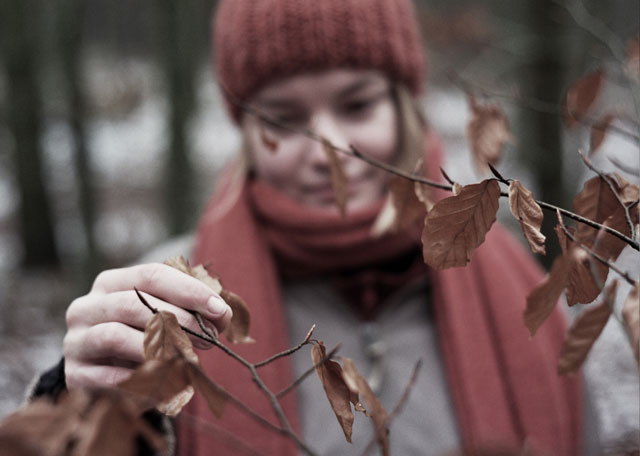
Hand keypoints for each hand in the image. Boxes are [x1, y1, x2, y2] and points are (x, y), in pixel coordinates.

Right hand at [63, 263, 231, 389]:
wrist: (104, 372)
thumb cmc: (143, 334)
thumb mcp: (165, 315)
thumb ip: (192, 308)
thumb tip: (224, 314)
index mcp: (112, 282)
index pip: (151, 275)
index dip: (189, 290)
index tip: (220, 309)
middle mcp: (87, 306)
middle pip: (135, 304)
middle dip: (180, 321)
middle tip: (210, 339)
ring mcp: (76, 339)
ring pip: (115, 336)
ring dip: (158, 348)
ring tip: (189, 358)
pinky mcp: (74, 373)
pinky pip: (106, 375)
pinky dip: (137, 377)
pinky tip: (163, 379)